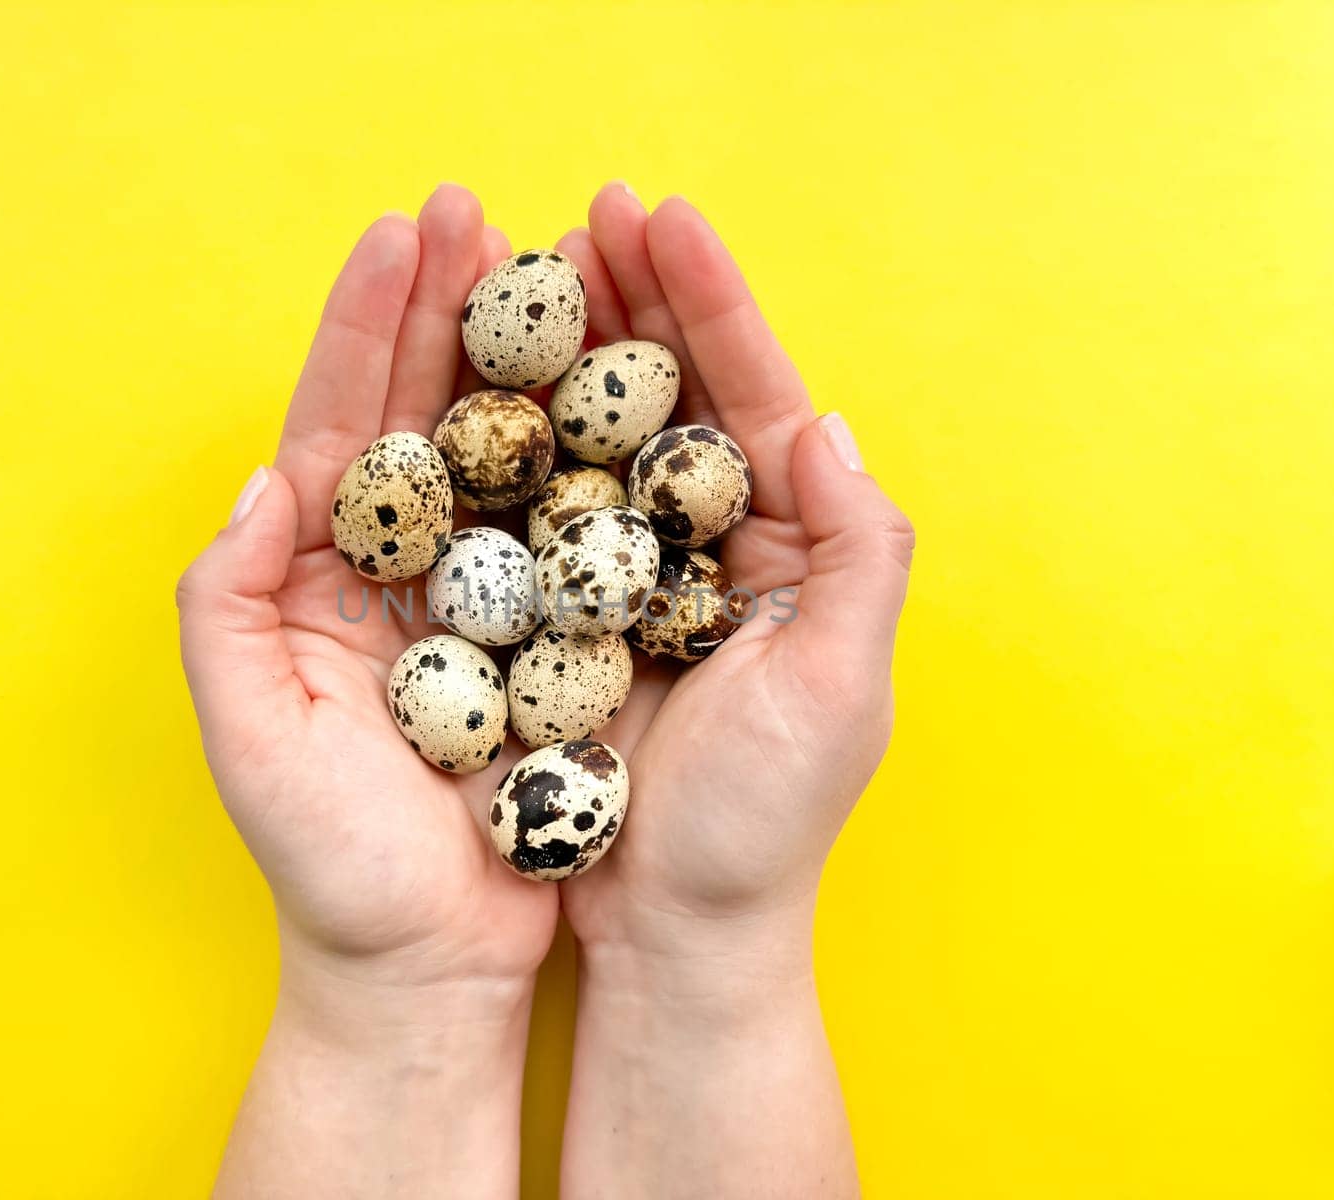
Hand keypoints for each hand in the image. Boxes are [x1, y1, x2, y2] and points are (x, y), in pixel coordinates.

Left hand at [176, 185, 556, 1197]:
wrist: (429, 969)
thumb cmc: (331, 869)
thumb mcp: (250, 739)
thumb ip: (227, 607)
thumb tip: (268, 480)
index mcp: (315, 582)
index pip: (341, 427)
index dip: (364, 327)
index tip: (402, 235)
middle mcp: (397, 577)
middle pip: (423, 417)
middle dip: (446, 313)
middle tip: (484, 213)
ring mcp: (481, 606)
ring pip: (505, 460)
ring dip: (527, 364)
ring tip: (558, 270)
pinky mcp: (552, 646)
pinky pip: (575, 538)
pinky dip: (596, 462)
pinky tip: (623, 393)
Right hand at [554, 185, 912, 1197]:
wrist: (670, 933)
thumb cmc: (763, 826)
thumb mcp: (840, 690)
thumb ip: (862, 553)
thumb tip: (829, 426)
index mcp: (787, 546)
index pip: (753, 398)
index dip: (712, 304)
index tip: (661, 217)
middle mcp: (708, 546)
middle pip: (670, 397)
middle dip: (632, 300)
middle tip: (581, 212)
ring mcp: (628, 578)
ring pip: (594, 439)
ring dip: (563, 350)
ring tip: (523, 265)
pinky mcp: (559, 619)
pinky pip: (532, 512)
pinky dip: (507, 443)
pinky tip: (472, 385)